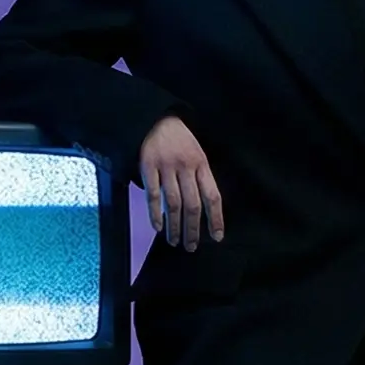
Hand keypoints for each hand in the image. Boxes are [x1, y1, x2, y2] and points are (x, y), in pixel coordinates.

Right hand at [138, 116, 225, 251]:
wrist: (154, 119)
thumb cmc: (177, 139)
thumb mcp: (195, 153)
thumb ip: (199, 177)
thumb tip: (204, 208)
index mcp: (201, 164)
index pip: (213, 196)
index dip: (215, 218)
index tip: (216, 236)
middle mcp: (186, 166)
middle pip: (193, 204)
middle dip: (193, 229)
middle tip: (191, 246)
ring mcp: (166, 167)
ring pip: (174, 203)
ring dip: (175, 226)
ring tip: (174, 241)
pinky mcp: (148, 166)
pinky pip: (153, 195)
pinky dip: (155, 213)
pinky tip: (158, 226)